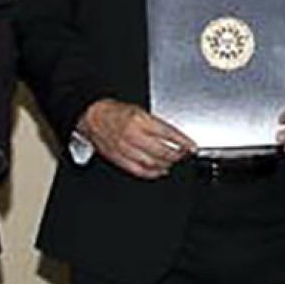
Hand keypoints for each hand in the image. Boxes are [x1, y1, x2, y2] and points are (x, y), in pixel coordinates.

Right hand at [79, 98, 193, 179]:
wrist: (93, 117)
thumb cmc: (116, 112)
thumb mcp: (140, 110)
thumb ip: (156, 124)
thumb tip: (174, 136)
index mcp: (140, 120)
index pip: (168, 133)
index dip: (183, 142)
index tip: (191, 147)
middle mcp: (132, 135)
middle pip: (162, 151)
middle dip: (177, 155)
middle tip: (184, 155)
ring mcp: (125, 149)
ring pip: (151, 163)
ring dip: (166, 165)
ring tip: (173, 162)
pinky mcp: (118, 159)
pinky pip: (138, 170)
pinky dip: (151, 173)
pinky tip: (159, 171)